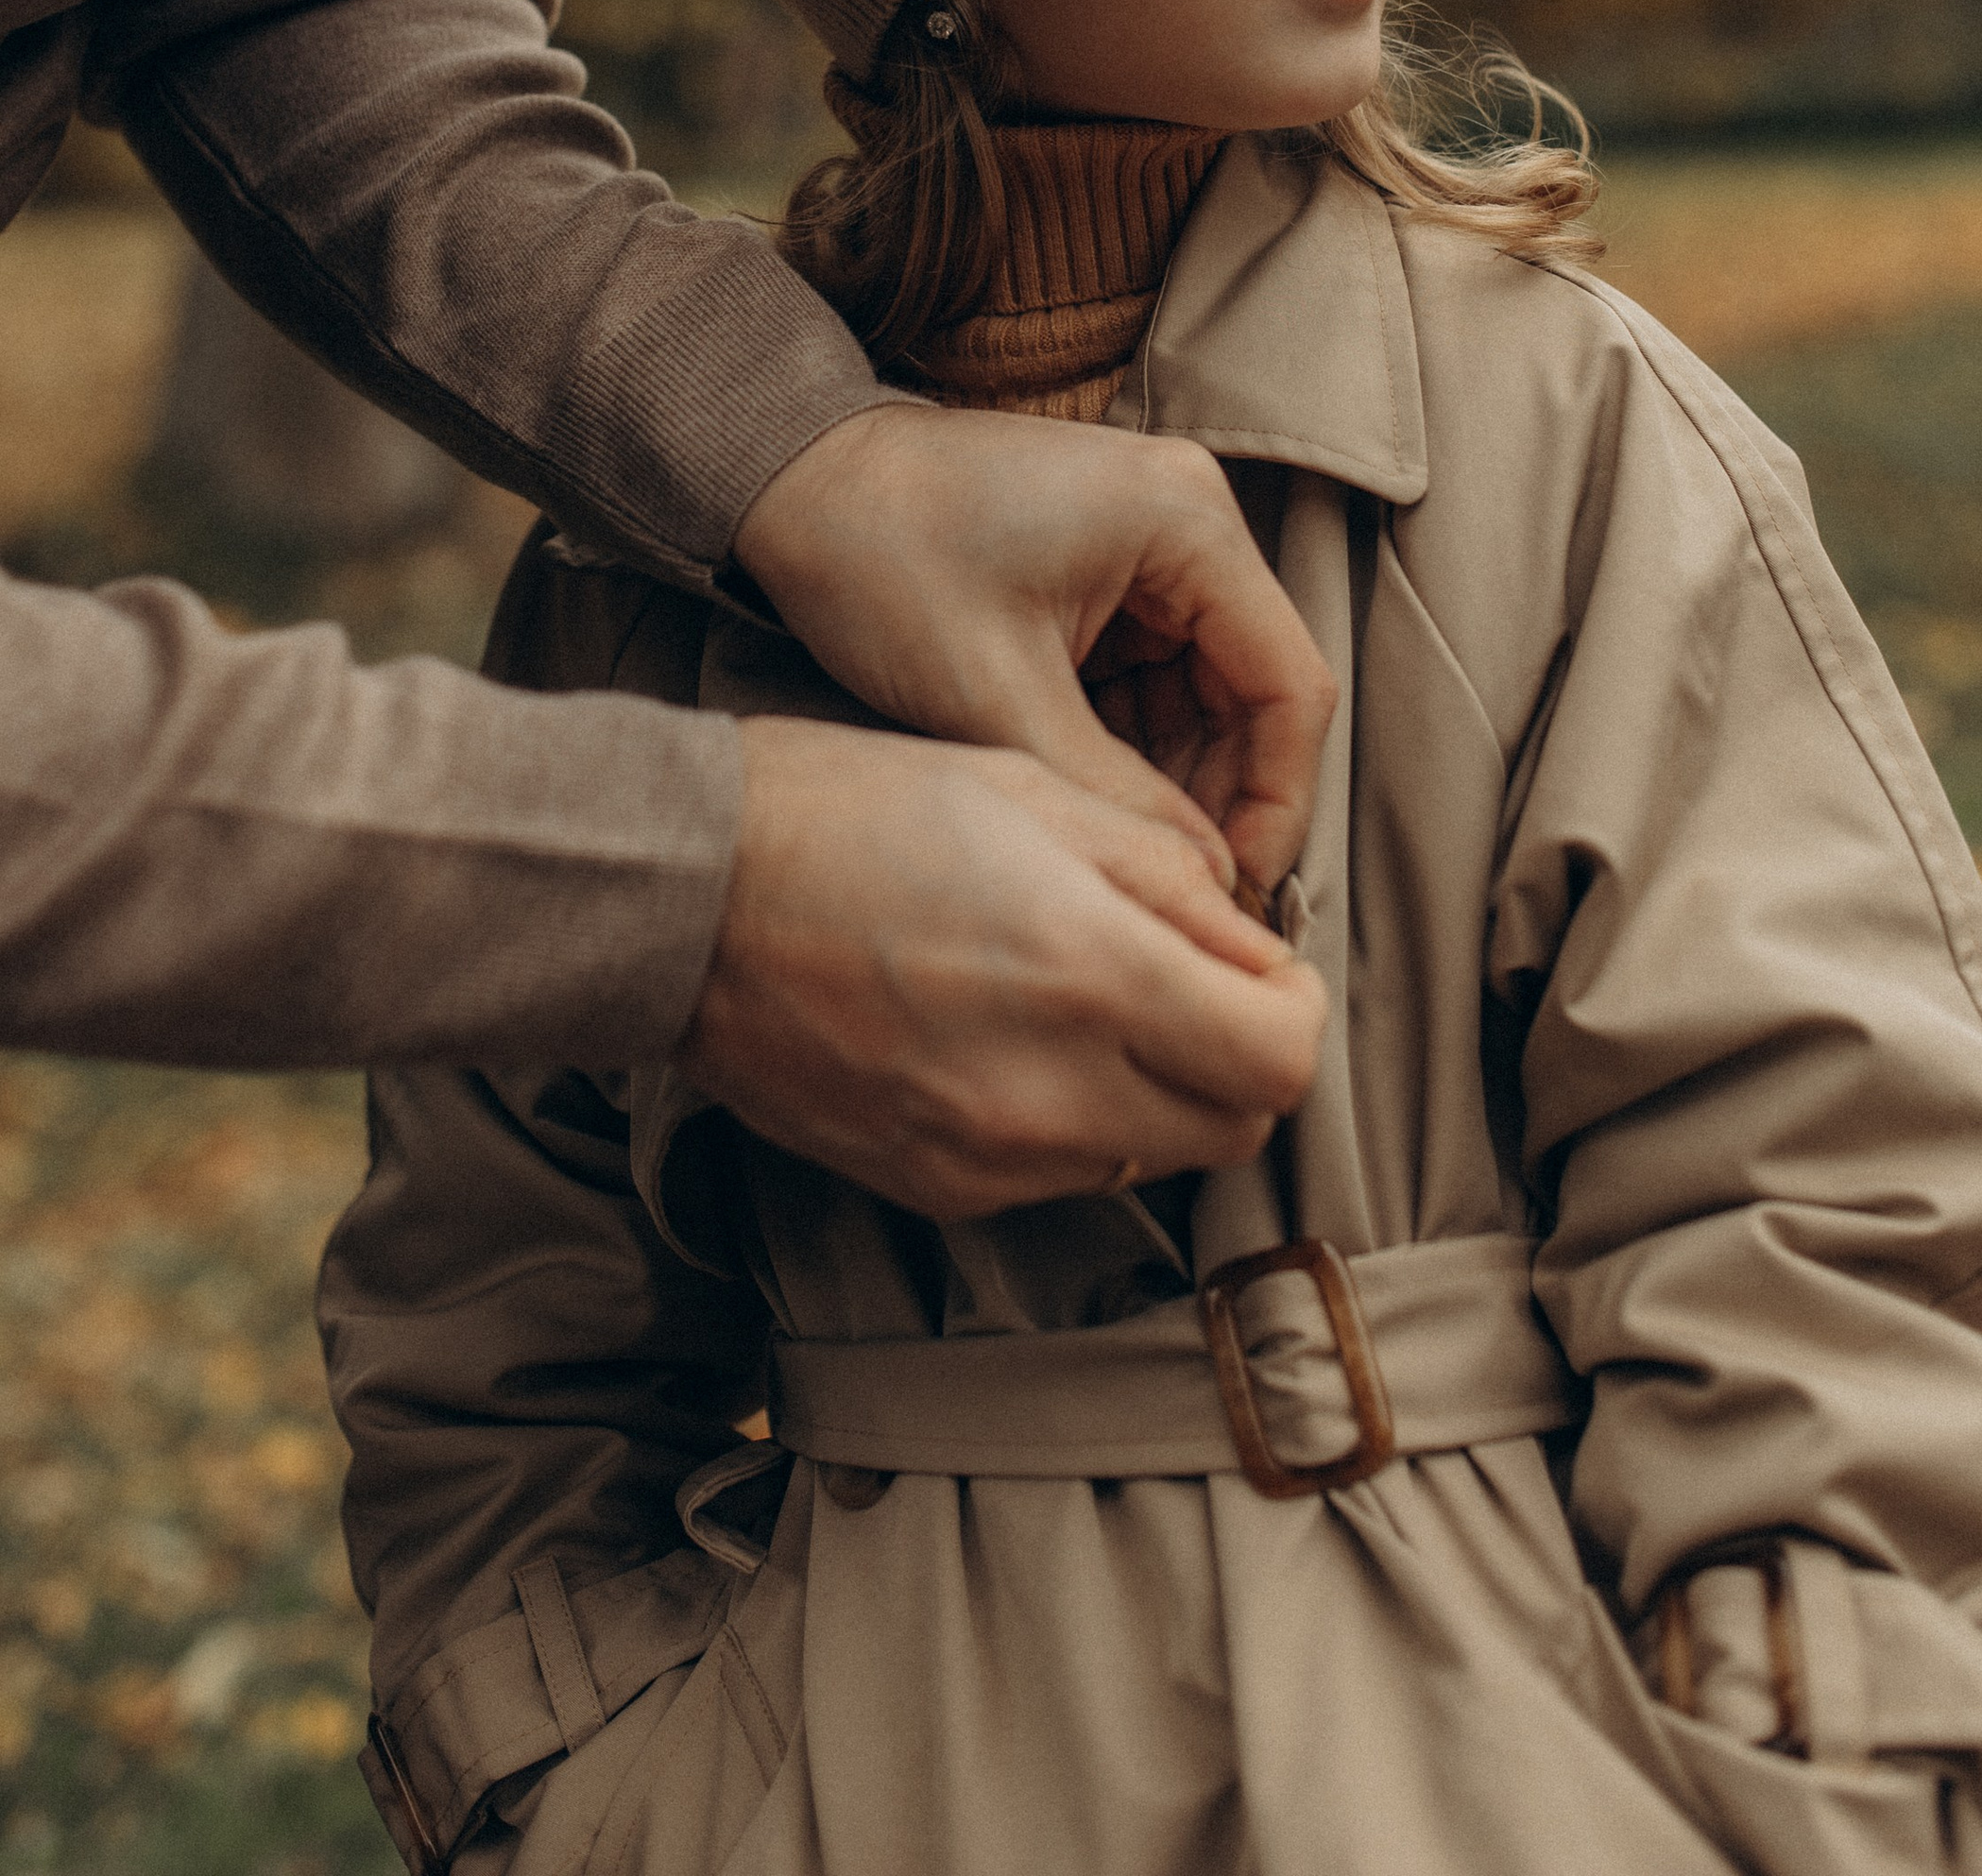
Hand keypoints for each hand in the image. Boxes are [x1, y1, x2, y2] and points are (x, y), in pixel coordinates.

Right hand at [681, 717, 1329, 1216]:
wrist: (687, 897)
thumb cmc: (849, 810)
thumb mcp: (1031, 792)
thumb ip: (1165, 876)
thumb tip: (1253, 948)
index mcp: (1087, 973)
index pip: (1280, 1061)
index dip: (1294, 1010)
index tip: (1262, 968)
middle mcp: (1049, 1092)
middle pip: (1233, 1129)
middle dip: (1239, 1056)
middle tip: (1195, 980)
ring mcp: (987, 1158)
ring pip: (1148, 1156)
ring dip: (1156, 1089)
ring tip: (1087, 997)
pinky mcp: (932, 1187)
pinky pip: (1056, 1176)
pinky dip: (1071, 1118)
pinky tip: (1011, 1037)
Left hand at [731, 401, 1334, 892]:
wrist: (788, 478)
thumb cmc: (880, 561)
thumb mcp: (994, 698)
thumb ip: (1112, 797)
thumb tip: (1202, 886)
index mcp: (1187, 522)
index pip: (1288, 685)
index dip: (1275, 802)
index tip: (1232, 894)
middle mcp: (1189, 519)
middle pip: (1253, 692)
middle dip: (1217, 797)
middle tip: (1173, 891)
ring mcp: (1149, 542)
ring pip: (1203, 694)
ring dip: (1169, 777)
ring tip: (1118, 855)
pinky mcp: (1106, 569)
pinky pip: (1150, 675)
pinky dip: (1127, 743)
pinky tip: (1086, 801)